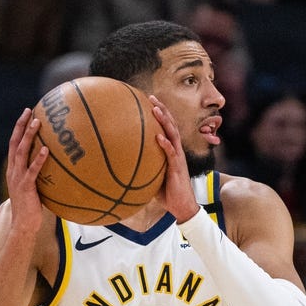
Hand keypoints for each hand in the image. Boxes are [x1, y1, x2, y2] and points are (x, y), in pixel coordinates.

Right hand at [5, 108, 48, 237]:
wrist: (23, 224)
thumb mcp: (34, 187)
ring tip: (37, 123)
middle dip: (21, 125)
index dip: (19, 128)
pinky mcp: (26, 187)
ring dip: (29, 136)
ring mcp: (18, 177)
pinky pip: (33, 170)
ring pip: (21, 152)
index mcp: (14, 168)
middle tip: (29, 110)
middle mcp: (13, 170)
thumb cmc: (32, 206)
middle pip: (15, 142)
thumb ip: (40, 175)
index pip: (14, 143)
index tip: (27, 114)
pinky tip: (46, 150)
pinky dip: (39, 159)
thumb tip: (56, 166)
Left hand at [149, 95, 200, 222]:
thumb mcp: (152, 177)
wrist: (182, 207)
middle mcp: (176, 151)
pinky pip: (171, 154)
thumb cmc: (167, 194)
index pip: (167, 128)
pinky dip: (165, 144)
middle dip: (162, 110)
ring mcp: (178, 159)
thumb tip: (123, 164)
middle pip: (171, 125)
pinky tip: (158, 137)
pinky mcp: (178, 168)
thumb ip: (143, 167)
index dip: (160, 114)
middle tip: (151, 97)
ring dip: (165, 121)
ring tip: (156, 110)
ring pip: (173, 135)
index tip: (149, 102)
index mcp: (172, 152)